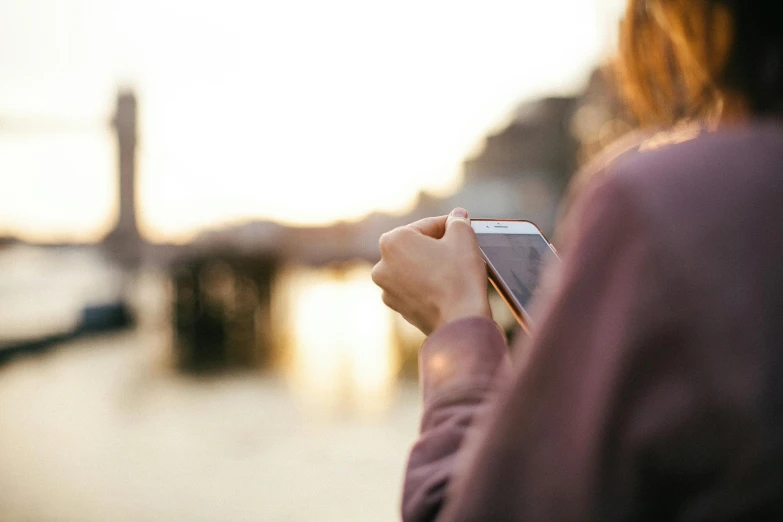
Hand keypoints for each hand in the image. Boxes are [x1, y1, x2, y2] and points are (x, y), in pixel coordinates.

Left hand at [371, 208, 490, 334]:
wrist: (460, 322)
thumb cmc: (459, 278)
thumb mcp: (464, 237)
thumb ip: (458, 221)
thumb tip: (457, 216)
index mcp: (393, 241)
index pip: (427, 226)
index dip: (450, 226)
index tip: (463, 229)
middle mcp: (382, 265)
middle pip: (417, 246)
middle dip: (438, 246)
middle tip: (461, 250)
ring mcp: (387, 289)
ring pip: (415, 268)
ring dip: (432, 265)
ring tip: (455, 270)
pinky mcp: (398, 308)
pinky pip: (415, 288)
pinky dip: (428, 285)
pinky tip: (447, 288)